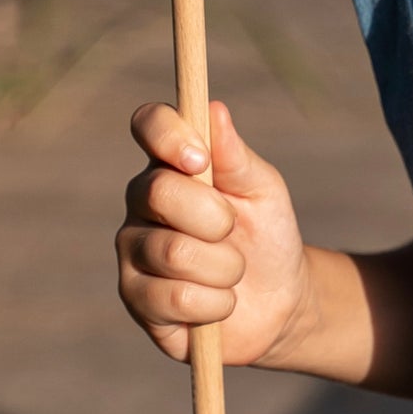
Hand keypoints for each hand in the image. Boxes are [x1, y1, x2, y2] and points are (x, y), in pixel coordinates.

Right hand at [116, 100, 310, 367]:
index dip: (169, 135)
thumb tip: (214, 110)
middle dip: (216, 218)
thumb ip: (237, 156)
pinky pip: (176, 298)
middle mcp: (141, 204)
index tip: (202, 160)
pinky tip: (218, 303)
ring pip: (174, 252)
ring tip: (232, 272)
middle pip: (159, 192)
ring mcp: (133, 252)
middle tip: (233, 231)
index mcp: (170, 164)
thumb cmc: (267, 235)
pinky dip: (215, 303)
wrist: (279, 302)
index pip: (148, 125)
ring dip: (225, 267)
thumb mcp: (263, 192)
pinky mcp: (137, 300)